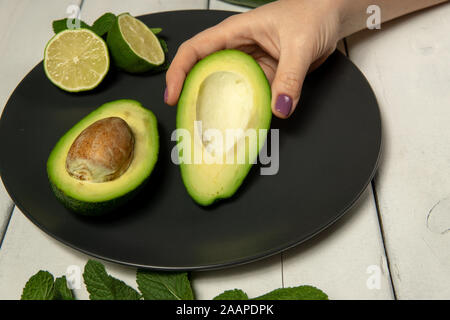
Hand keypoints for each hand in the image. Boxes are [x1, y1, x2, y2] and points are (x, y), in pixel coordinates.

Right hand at [165, 0, 341, 117]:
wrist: (331, 16)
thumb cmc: (313, 13)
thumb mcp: (299, 44)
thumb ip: (289, 78)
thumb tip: (279, 108)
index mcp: (235, 32)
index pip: (194, 50)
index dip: (178, 72)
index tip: (173, 96)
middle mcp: (238, 49)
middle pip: (203, 72)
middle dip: (193, 95)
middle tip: (189, 120)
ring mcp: (250, 64)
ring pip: (226, 87)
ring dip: (219, 107)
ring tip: (212, 128)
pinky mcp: (264, 76)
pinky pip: (248, 95)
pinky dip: (244, 110)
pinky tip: (243, 124)